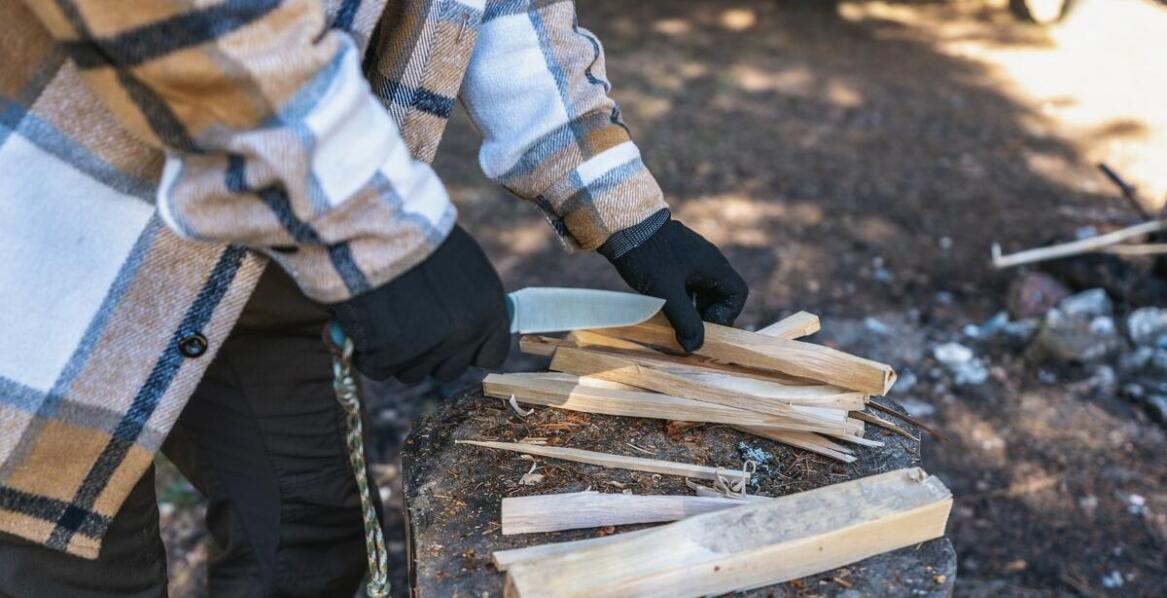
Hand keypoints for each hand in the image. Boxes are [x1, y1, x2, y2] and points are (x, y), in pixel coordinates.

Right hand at [330, 226, 509, 382]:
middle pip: (449, 369)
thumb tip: (465, 329)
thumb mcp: (462, 264)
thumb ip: (469, 302)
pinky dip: (365, 351)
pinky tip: (363, 321)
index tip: (451, 341)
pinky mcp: (389, 356)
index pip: (491, 355)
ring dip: (396, 353)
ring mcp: (428, 350)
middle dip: (429, 354)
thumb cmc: (417, 236)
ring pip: (411, 372)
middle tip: (407, 323)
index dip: (469, 351)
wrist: (377, 227)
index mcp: (490, 311)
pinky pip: (376, 367)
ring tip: (383, 314)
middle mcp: (465, 335)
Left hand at [607, 218, 747, 351]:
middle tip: (688, 329)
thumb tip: (695, 347)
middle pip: (720, 294)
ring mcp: (690, 257)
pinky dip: (680, 297)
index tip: (705, 326)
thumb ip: (685, 321)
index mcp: (713, 265)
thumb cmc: (648, 256)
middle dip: (708, 315)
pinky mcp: (674, 258)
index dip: (727, 314)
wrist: (621, 223)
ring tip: (675, 321)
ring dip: (693, 308)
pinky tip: (663, 306)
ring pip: (701, 289)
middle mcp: (707, 259)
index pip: (737, 293)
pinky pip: (686, 282)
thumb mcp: (668, 293)